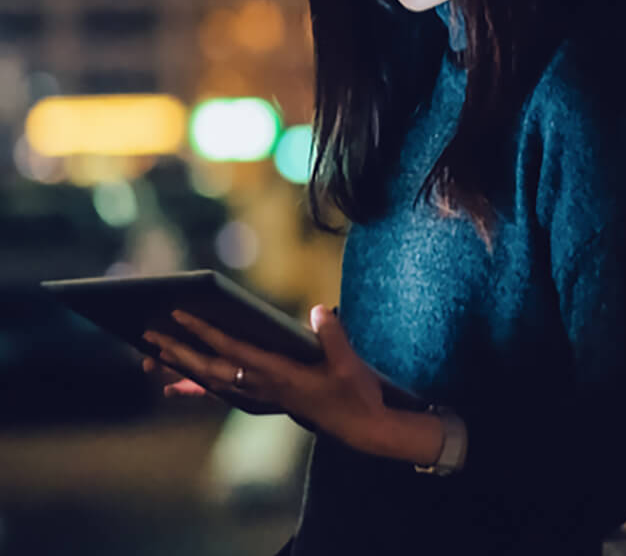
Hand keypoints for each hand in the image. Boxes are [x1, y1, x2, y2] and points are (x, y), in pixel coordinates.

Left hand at [141, 305, 390, 455]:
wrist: (362, 428)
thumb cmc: (355, 394)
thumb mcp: (349, 364)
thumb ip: (332, 336)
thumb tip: (318, 310)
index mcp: (279, 375)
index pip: (233, 350)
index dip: (206, 332)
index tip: (181, 315)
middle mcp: (264, 386)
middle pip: (211, 368)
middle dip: (179, 352)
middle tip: (149, 336)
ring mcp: (264, 395)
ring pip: (214, 381)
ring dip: (183, 370)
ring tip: (153, 358)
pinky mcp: (268, 398)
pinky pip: (226, 391)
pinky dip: (200, 387)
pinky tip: (181, 386)